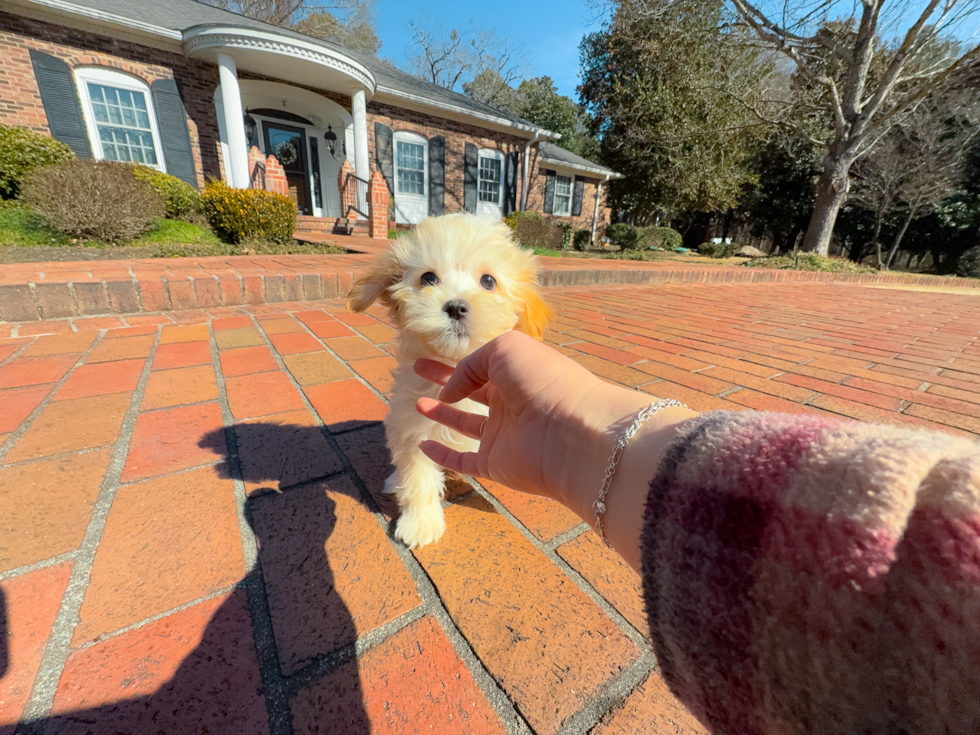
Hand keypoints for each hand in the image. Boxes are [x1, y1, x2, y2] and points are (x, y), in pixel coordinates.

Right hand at [413, 331, 642, 510]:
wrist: (571, 432)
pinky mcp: (496, 464)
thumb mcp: (504, 351)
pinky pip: (463, 461)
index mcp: (519, 374)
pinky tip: (423, 446)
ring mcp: (504, 435)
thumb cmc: (543, 380)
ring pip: (466, 425)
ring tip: (417, 403)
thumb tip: (449, 393)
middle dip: (445, 380)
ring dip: (442, 415)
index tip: (430, 353)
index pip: (483, 365)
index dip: (458, 360)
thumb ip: (469, 366)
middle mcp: (512, 404)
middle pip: (473, 391)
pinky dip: (442, 456)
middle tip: (417, 370)